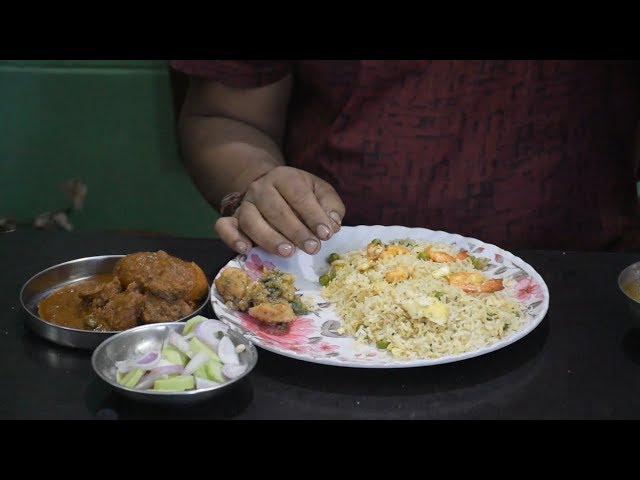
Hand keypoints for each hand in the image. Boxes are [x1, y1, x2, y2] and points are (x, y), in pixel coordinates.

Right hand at [215, 166, 344, 256]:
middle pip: (275, 209)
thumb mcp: (320, 194)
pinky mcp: (231, 219)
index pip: (299, 195)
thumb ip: (330, 207)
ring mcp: (244, 204)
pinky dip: (232, 238)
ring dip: (269, 238)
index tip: (326, 234)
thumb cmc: (301, 196)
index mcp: (284, 177)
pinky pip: (224, 226)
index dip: (313, 215)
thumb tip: (332, 225)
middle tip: (312, 248)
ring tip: (288, 252)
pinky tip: (246, 249)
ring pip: (251, 220)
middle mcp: (261, 188)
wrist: (271, 191)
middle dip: (296, 231)